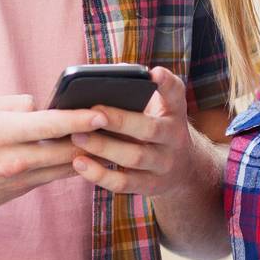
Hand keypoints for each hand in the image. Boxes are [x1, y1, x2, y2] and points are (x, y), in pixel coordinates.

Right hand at [0, 94, 105, 222]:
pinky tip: (82, 155)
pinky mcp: (19, 193)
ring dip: (87, 155)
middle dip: (93, 138)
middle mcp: (13, 159)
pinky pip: (53, 177)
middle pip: (66, 150)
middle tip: (115, 125)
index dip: (80, 118)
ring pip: (65, 167)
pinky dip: (69, 166)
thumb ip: (11, 103)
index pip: (50, 124)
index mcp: (1, 131)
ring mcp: (18, 180)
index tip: (102, 112)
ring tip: (107, 139)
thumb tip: (40, 105)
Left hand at [69, 66, 201, 196]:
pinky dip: (100, 174)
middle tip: (92, 112)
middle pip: (149, 129)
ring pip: (134, 157)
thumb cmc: (155, 128)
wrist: (182, 169)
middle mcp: (174, 136)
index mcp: (174, 111)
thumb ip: (137, 93)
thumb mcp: (157, 109)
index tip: (153, 73)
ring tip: (76, 137)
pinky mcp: (151, 185)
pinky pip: (124, 183)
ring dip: (104, 147)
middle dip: (120, 121)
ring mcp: (164, 164)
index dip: (166, 83)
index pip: (176, 92)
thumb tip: (107, 74)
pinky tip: (79, 163)